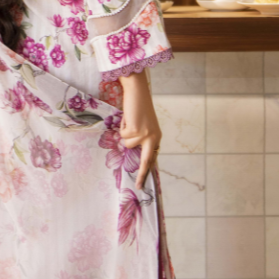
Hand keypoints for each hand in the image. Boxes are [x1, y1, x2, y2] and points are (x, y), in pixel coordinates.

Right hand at [118, 70, 161, 190]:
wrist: (137, 92)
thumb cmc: (138, 107)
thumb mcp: (142, 125)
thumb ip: (140, 139)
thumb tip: (130, 150)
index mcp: (156, 137)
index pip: (151, 157)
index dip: (146, 171)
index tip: (142, 184)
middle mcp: (153, 137)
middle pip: (146, 161)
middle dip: (142, 174)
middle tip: (139, 186)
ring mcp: (145, 134)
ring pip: (127, 144)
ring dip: (125, 133)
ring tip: (129, 121)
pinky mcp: (136, 130)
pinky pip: (122, 135)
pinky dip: (122, 127)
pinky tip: (128, 118)